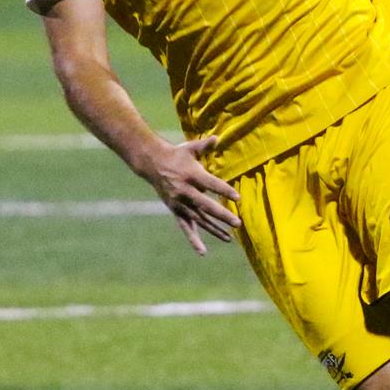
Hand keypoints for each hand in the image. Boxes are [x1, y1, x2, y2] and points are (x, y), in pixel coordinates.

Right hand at [140, 136, 241, 255]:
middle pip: (206, 206)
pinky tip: (203, 252)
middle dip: (222, 215)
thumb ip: (204, 146)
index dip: (224, 190)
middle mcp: (185, 191)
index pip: (211, 184)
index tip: (237, 197)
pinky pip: (186, 227)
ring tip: (229, 237)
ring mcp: (179, 203)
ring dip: (214, 229)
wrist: (152, 163)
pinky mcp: (175, 210)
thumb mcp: (189, 148)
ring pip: (199, 219)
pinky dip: (194, 240)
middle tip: (238, 223)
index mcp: (191, 175)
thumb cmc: (176, 155)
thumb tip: (217, 138)